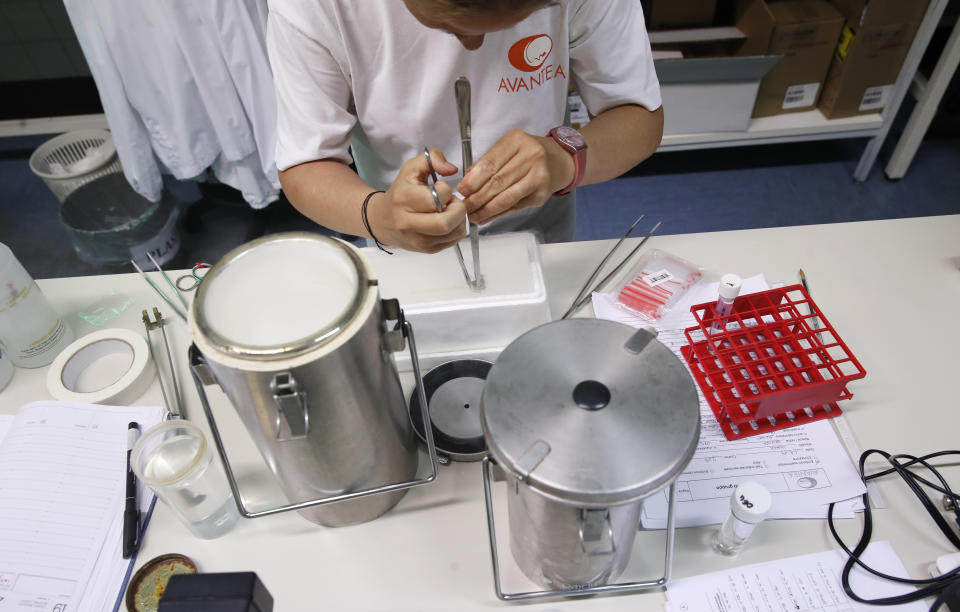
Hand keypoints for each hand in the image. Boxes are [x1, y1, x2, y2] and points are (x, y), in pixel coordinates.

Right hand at [371, 149, 467, 252]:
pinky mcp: (426, 249)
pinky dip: (457, 229)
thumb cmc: (400, 193)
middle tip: (452, 202)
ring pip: (453, 233)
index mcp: (403, 199)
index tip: (440, 188)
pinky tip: (447, 219)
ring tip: (449, 210)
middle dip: (458, 209)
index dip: (446, 191)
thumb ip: (433, 159)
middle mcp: (408, 222)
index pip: (437, 198)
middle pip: (446, 223)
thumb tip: (452, 169)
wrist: (382, 220)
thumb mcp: (412, 169)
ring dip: (459, 219)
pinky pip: (453, 241)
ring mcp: (417, 239)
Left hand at [456, 129, 574, 224]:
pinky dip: (499, 213)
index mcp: (517, 140)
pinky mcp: (541, 194)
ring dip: (487, 209)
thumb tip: (468, 181)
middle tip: (465, 206)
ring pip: (506, 197)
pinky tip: (488, 216)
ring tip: (474, 215)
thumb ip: (488, 162)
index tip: (462, 190)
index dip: (473, 180)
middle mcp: (531, 156)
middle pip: (497, 182)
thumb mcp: (509, 148)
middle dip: (477, 197)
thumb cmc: (529, 153)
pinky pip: (515, 206)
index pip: (490, 163)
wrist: (558, 160)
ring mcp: (538, 176)